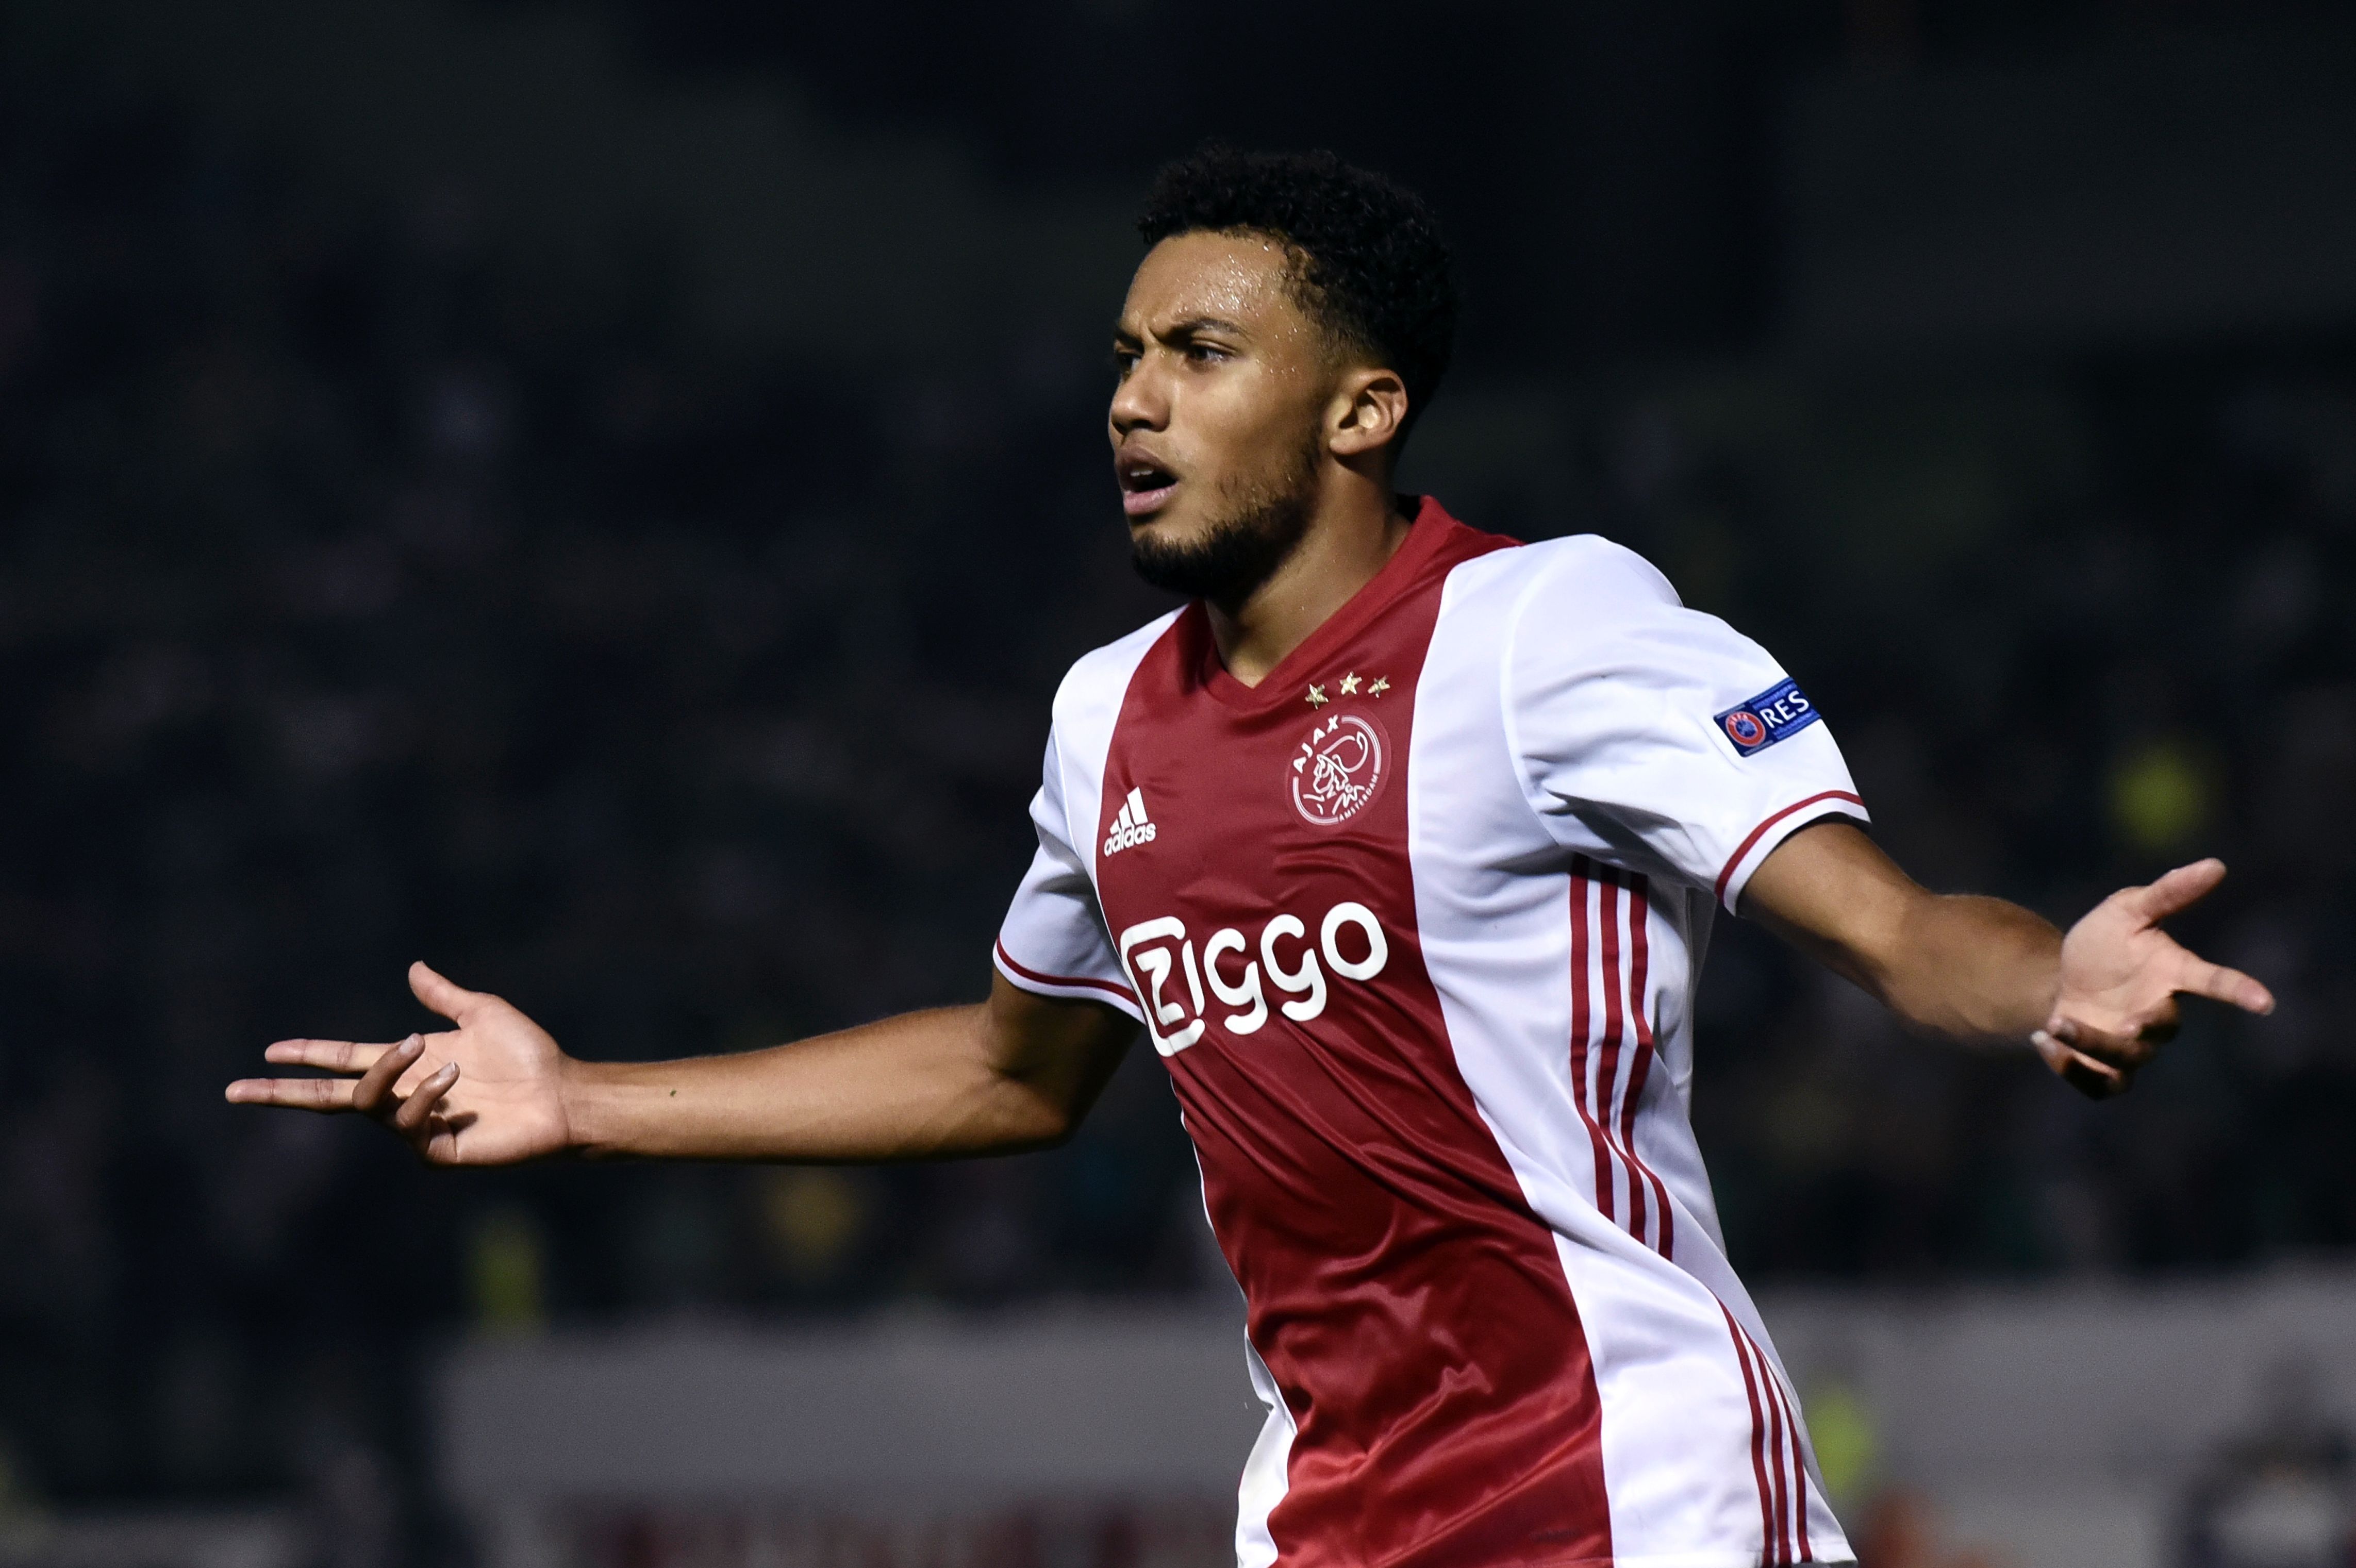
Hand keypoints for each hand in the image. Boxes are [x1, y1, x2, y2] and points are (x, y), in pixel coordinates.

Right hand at [225, 962, 574, 1163]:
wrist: (562, 1092)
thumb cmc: (529, 1055)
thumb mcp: (483, 1013)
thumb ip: (444, 996)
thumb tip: (414, 968)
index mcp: (409, 1065)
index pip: (343, 1060)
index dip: (306, 1054)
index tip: (268, 1051)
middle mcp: (404, 1097)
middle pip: (328, 1096)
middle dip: (282, 1093)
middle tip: (235, 1089)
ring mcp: (416, 1127)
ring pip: (369, 1102)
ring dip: (391, 1071)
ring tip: (428, 1052)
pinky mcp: (435, 1150)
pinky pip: (409, 1124)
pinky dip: (426, 1097)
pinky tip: (456, 1081)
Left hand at [2033, 859, 2273, 1098]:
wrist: (2061, 979)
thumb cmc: (2105, 943)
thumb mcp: (2127, 909)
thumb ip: (2168, 893)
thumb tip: (2215, 865)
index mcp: (2172, 975)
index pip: (2214, 982)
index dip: (2239, 991)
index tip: (2264, 1001)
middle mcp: (2158, 1015)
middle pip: (2163, 1029)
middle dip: (2144, 1027)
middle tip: (2122, 1022)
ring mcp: (2134, 1046)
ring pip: (2126, 1060)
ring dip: (2090, 1044)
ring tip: (2055, 1023)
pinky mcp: (2105, 1069)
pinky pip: (2099, 1085)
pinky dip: (2070, 1068)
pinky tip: (2043, 1040)